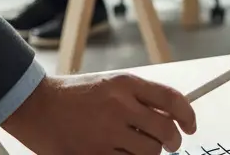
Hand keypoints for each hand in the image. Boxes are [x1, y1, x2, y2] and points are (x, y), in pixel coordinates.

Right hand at [2, 71, 195, 154]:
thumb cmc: (75, 95)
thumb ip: (139, 97)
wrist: (39, 106)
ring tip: (138, 147)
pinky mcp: (96, 154)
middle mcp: (120, 106)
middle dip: (172, 141)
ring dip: (150, 154)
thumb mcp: (111, 84)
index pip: (171, 99)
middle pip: (166, 131)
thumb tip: (171, 114)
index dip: (188, 115)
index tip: (191, 125)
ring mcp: (108, 132)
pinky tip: (120, 153)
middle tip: (169, 143)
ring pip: (150, 153)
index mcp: (126, 83)